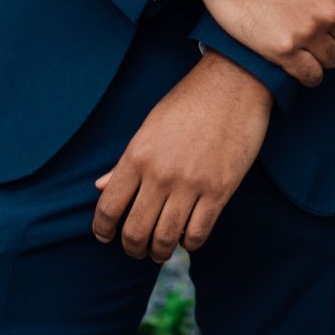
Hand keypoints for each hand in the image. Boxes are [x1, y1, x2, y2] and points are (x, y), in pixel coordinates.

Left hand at [91, 50, 271, 260]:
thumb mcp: (150, 126)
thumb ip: (126, 161)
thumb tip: (100, 186)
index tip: (105, 237)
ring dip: (159, 252)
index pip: (108, 206)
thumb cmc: (189, 101)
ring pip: (166, 237)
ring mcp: (191, 184)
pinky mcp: (220, 190)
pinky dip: (190, 243)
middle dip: (132, 248)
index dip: (102, 230)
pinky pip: (198, 232)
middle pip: (135, 230)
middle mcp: (160, 174)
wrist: (234, 83)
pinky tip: (188, 239)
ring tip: (160, 251)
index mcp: (137, 155)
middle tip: (136, 250)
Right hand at [181, 0, 334, 86]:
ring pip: (332, 60)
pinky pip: (310, 76)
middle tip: (314, 30)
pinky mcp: (282, 50)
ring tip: (306, 46)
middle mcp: (330, 12)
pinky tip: (300, 65)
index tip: (332, 18)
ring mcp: (306, 33)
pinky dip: (310, 75)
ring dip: (322, 56)